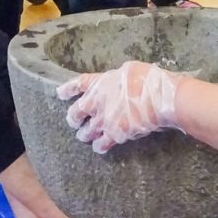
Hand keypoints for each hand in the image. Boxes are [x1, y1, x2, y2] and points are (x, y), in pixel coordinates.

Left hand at [57, 60, 182, 153]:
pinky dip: (99, 146)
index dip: (68, 89)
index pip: (78, 84)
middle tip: (74, 121)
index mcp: (99, 83)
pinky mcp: (114, 134)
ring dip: (84, 134)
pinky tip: (99, 148)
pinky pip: (102, 144)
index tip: (60, 93)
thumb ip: (116, 79)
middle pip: (76, 112)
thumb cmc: (146, 79)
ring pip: (87, 131)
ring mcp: (104, 120)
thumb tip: (116, 83)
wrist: (157, 98)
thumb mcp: (128, 70)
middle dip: (73, 118)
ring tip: (84, 137)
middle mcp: (97, 102)